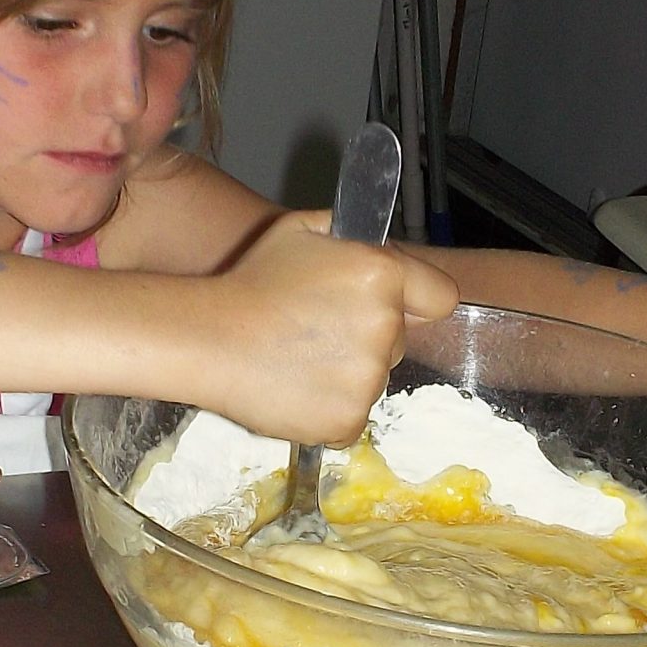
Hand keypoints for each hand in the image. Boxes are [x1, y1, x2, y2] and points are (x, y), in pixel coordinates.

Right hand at [204, 210, 457, 442]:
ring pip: (375, 378)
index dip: (417, 299)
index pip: (441, 295)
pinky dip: (329, 408)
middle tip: (317, 329)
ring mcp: (369, 378)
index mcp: (382, 274)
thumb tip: (374, 243)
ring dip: (348, 373)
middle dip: (368, 335)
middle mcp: (385, 326)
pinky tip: (296, 387)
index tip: (391, 305)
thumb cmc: (249, 280)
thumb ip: (350, 233)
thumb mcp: (300, 229)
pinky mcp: (348, 418)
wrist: (205, 339)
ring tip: (298, 359)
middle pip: (400, 339)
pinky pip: (353, 414)